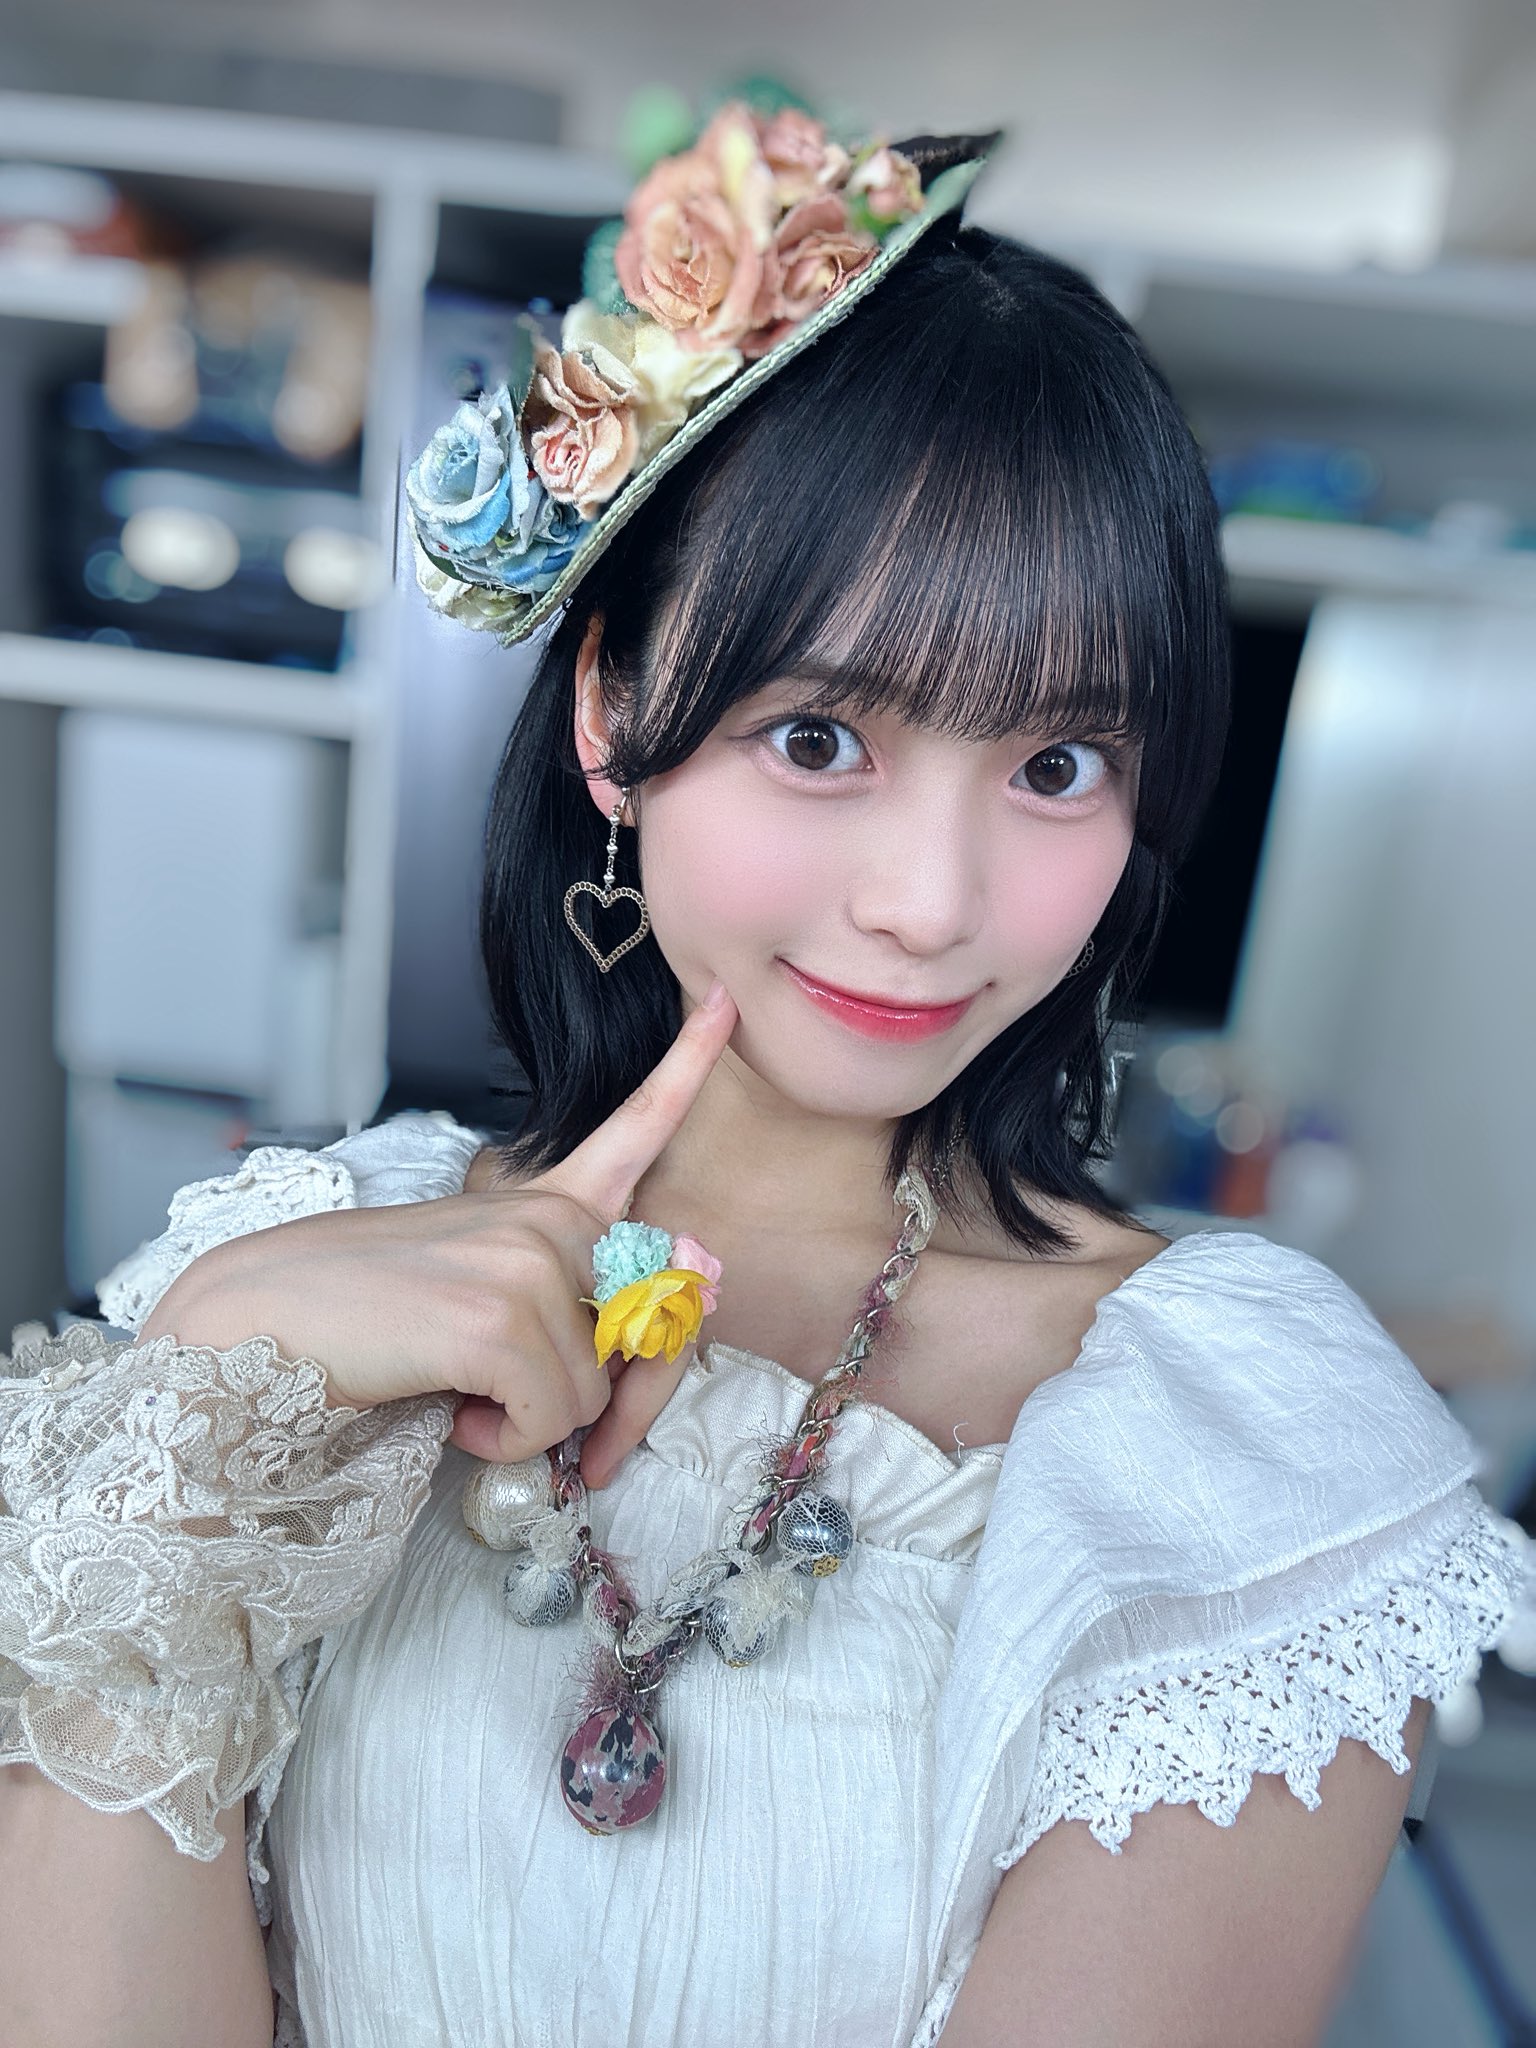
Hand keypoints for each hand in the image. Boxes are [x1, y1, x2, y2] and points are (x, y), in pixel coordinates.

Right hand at [137, 981, 737, 1478]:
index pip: (634, 1128)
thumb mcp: (478, 1285)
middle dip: (600, 1398)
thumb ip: (561, 1300)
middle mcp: (549, 1219)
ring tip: (461, 1392)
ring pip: (590, 1390)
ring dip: (530, 1422)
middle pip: (643, 1332)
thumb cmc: (367, 1310)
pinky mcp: (499, 1321)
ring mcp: (527, 1262)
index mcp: (544, 1199)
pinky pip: (548, 1418)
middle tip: (539, 1419)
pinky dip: (503, 1440)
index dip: (687, 1068)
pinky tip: (451, 1411)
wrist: (258, 1318)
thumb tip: (645, 1337)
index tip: (725, 1000)